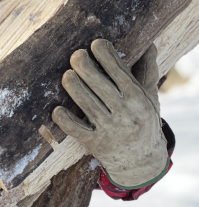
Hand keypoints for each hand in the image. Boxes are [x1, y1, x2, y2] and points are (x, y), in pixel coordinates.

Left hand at [52, 39, 167, 188]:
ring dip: (72, 84)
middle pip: (97, 82)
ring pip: (84, 101)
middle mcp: (123, 112)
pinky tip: (57, 108)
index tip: (95, 44)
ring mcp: (108, 128)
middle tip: (76, 55)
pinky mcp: (94, 142)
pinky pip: (75, 129)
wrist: (142, 162)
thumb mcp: (149, 97)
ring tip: (68, 75)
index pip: (118, 71)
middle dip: (83, 63)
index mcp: (137, 98)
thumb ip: (147, 70)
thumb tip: (149, 44)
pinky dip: (63, 118)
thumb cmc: (143, 120)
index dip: (104, 54)